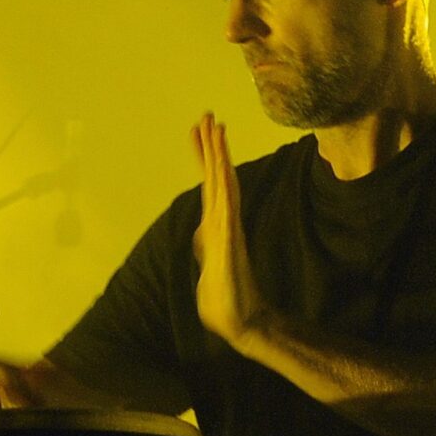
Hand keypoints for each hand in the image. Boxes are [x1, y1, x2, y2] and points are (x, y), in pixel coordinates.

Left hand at [193, 112, 267, 349]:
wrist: (238, 320)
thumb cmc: (224, 298)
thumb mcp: (208, 265)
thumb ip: (207, 244)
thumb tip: (202, 233)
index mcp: (215, 224)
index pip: (209, 184)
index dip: (204, 157)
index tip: (197, 132)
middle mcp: (222, 220)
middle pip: (216, 175)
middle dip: (211, 145)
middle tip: (207, 115)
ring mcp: (226, 227)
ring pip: (222, 182)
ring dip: (218, 154)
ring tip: (215, 126)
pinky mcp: (229, 237)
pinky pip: (225, 201)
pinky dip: (224, 180)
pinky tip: (222, 163)